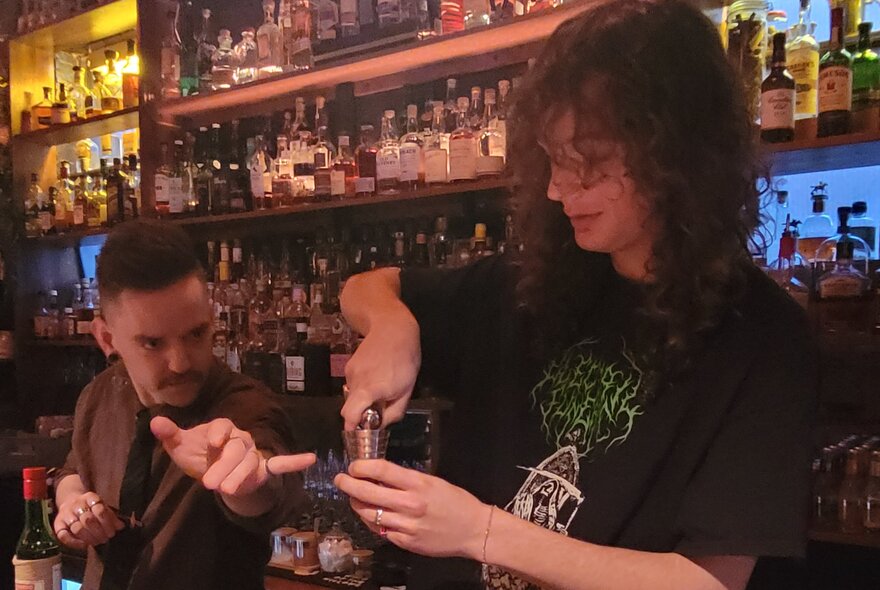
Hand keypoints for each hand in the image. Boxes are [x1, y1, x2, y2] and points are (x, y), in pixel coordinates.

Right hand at [53, 492, 123, 549]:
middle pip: (88, 520)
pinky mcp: (57, 524)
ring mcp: (66, 514)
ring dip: (89, 538)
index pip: (100, 509)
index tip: (113, 532)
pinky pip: (63, 536)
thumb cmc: (91, 507)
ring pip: (77, 528)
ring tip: (97, 542)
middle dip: (99, 532)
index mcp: (90, 497)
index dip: (107, 522)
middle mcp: (76, 504)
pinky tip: (84, 545)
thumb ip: (111, 516)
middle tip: (106, 538)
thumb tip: (120, 526)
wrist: (70, 501)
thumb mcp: (102, 506)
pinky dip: (74, 543)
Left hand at [150, 416, 315, 497]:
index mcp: (222, 428)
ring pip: (252, 462)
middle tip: (210, 485)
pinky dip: (295, 461)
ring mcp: (254, 453)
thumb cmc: (200, 456)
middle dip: (224, 466)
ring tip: (229, 490)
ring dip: (242, 475)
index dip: (218, 433)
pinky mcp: (264, 469)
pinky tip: (310, 459)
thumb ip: (170, 434)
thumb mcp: (182, 448)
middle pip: (237, 449)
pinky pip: (281, 463)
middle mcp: (241, 438)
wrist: (215, 473)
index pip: (223, 426)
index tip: (213, 442)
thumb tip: (154, 420)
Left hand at [334, 460, 487, 559]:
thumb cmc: (455, 501)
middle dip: (348, 484)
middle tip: (340, 480)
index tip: (353, 466)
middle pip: (368, 492)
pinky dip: (371, 521)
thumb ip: (406, 479)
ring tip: (353, 498)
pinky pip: (380, 530)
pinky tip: (369, 515)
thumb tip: (378, 475)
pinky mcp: (405, 542)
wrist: (473, 530)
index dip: (361, 466)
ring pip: (368, 514)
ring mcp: (406, 525)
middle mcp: (410, 504)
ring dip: (356, 504)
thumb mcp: (432, 481)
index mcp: (418, 484)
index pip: (381, 470)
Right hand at [341, 317, 420, 429]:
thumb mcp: (406, 391)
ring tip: (382, 386)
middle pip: (350, 407)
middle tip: (379, 408)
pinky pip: (354, 383)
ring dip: (364, 397)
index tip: (359, 432)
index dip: (352, 427)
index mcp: (369, 390)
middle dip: (361, 412)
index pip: (349, 415)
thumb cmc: (405, 361)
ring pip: (353, 394)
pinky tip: (377, 374)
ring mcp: (350, 372)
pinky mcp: (349, 365)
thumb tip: (381, 425)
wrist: (393, 329)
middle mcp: (355, 382)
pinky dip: (362, 386)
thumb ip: (393, 412)